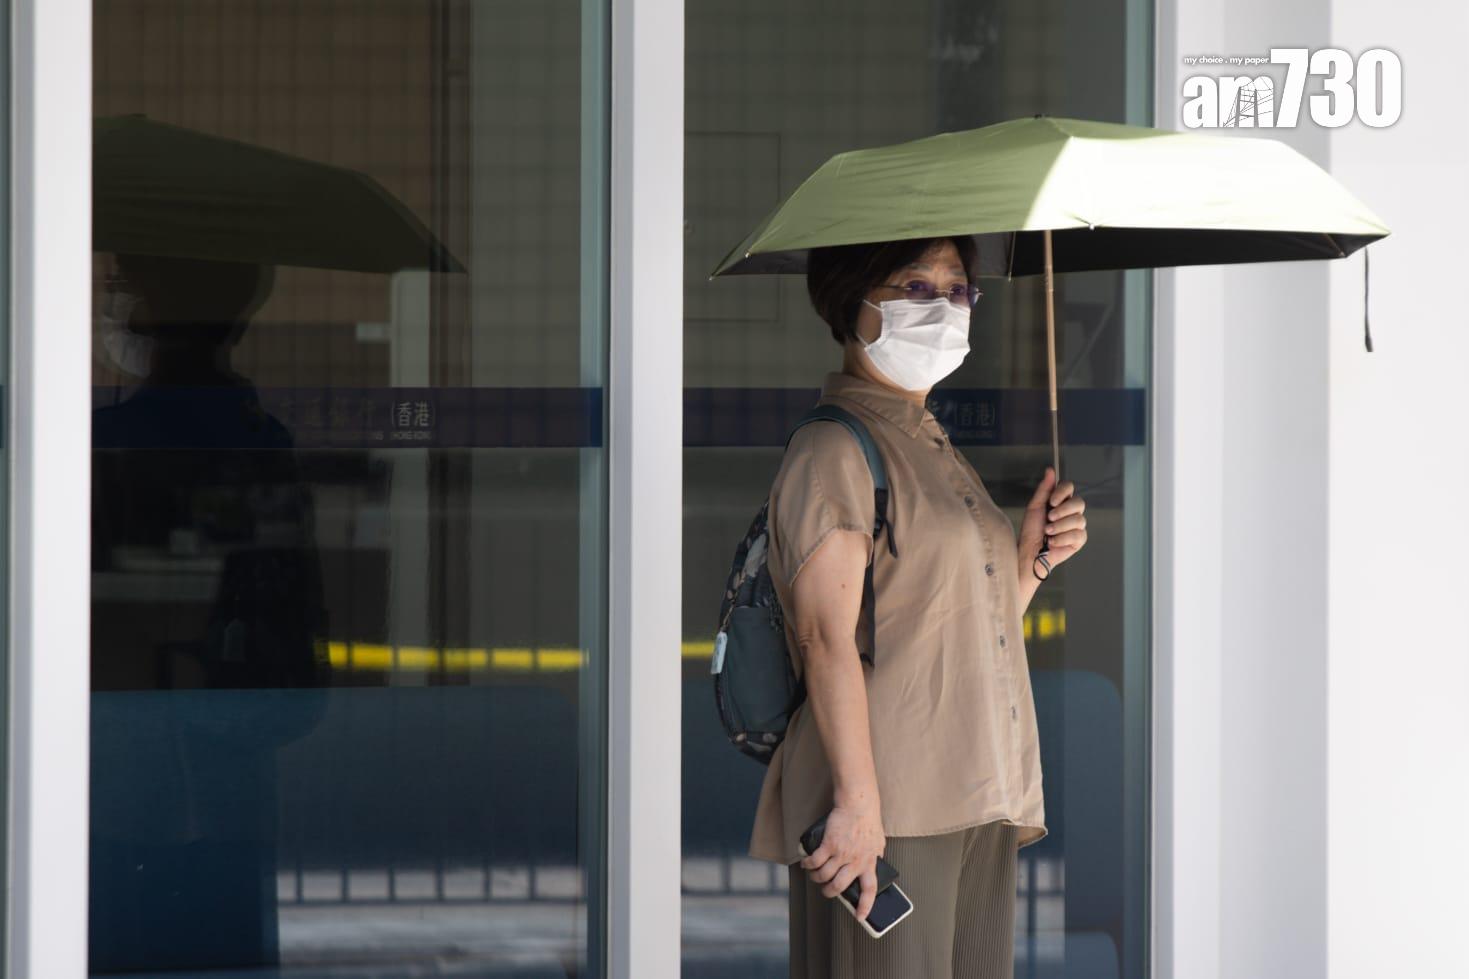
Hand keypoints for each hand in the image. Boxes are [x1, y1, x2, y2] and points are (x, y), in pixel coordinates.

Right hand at [799, 802, 885, 920]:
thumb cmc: (868, 821)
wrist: (858, 804)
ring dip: (816, 878)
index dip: (865, 905)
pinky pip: (815, 861)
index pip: (869, 889)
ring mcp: (841, 853)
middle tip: (826, 890)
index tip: (860, 917)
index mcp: (869, 863)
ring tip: (815, 875)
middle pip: (838, 886)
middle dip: (829, 892)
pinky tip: (807, 864)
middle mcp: (855, 861)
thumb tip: (873, 865)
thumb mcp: (878, 843)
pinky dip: (808, 865)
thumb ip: (874, 856)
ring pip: (824, 875)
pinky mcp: (829, 844)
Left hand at [1019, 465, 1087, 576]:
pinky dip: (1062, 539)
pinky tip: (1052, 542)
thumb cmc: (1031, 530)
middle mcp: (1071, 512)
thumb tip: (1050, 470)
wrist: (1030, 551)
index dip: (1062, 492)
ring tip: (1047, 533)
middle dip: (1063, 511)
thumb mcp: (1035, 507)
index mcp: (1061, 501)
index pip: (1069, 487)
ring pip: (1079, 520)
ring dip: (1059, 527)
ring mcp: (1077, 526)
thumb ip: (1044, 489)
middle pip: (1079, 502)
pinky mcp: (1079, 540)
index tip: (1051, 501)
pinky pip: (1078, 535)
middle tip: (1049, 518)